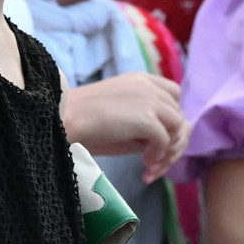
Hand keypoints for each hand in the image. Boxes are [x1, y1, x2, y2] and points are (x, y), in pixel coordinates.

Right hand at [63, 72, 188, 179]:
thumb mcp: (121, 114)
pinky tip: (143, 164)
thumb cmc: (85, 119)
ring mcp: (149, 100)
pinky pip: (165, 140)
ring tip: (149, 162)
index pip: (172, 93)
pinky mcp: (146, 118)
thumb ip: (145, 120)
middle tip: (155, 158)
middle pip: (178, 112)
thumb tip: (167, 141)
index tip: (157, 136)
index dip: (169, 116)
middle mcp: (148, 85)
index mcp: (140, 79)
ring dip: (167, 148)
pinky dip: (158, 155)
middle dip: (172, 138)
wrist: (65, 118)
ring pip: (178, 126)